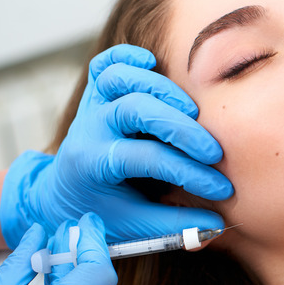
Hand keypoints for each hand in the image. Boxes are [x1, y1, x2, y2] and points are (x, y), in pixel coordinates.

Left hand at [0, 44, 233, 247]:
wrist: (62, 195)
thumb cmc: (103, 212)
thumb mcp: (135, 227)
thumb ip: (175, 226)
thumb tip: (217, 226)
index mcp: (93, 164)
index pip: (148, 158)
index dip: (190, 173)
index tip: (222, 188)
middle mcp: (90, 129)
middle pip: (135, 109)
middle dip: (181, 129)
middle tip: (214, 151)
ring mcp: (92, 107)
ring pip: (120, 77)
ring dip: (161, 88)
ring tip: (192, 111)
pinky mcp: (97, 93)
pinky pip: (105, 63)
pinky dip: (128, 57)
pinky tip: (152, 64)